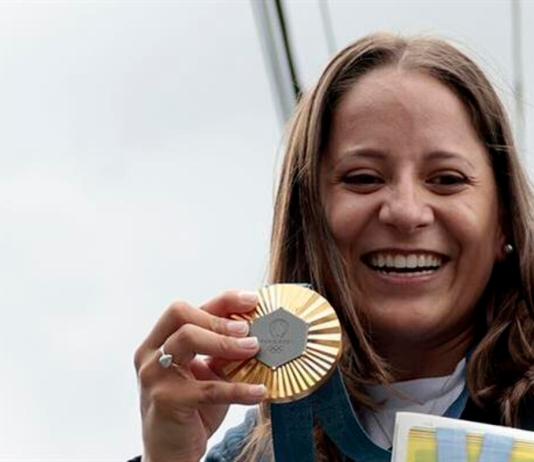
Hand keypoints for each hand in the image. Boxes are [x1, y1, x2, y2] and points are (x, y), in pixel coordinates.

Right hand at [134, 290, 265, 461]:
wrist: (171, 452)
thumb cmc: (192, 407)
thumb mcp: (206, 371)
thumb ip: (220, 349)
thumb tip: (255, 329)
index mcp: (158, 341)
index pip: (186, 309)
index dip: (221, 300)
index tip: (251, 299)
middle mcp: (150, 353)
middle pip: (181, 315)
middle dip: (218, 318)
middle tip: (248, 330)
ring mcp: (154, 375)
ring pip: (187, 338)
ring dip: (226, 342)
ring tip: (254, 349)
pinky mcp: (166, 400)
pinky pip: (208, 388)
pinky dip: (238, 389)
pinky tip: (259, 392)